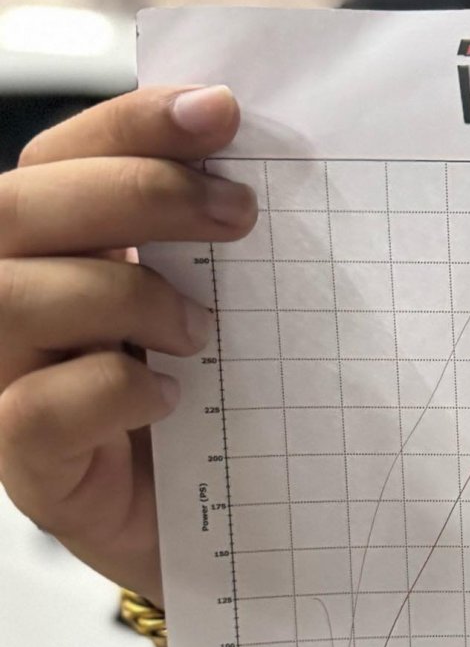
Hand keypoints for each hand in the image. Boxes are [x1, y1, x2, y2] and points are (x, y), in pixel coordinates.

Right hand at [0, 86, 255, 603]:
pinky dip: (110, 392)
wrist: (232, 535)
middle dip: (136, 194)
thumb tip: (266, 166)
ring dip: (123, 296)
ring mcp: (5, 383)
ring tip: (206, 330)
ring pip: (9, 298)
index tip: (222, 111)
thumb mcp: (227, 315)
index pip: (62, 157)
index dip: (131, 124)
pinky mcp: (29, 467)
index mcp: (58, 252)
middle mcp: (11, 305)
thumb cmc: (223, 413)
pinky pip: (34, 410)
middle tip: (240, 214)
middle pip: (20, 210)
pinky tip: (174, 400)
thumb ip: (217, 247)